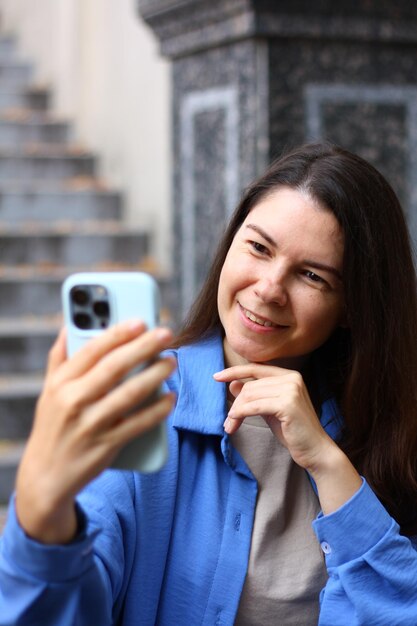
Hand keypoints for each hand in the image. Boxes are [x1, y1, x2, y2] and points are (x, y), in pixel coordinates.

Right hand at [16, 320, 175, 542]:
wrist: (45, 477)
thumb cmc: (52, 426)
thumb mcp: (48, 391)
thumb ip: (60, 357)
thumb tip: (68, 325)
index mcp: (61, 383)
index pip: (91, 350)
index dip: (117, 333)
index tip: (139, 321)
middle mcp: (73, 401)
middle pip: (114, 367)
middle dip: (143, 347)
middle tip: (166, 334)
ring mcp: (90, 424)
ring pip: (130, 393)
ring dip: (155, 375)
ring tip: (171, 361)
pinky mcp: (106, 445)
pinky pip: (138, 423)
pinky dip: (157, 410)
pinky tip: (170, 398)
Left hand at [214, 363, 361, 513]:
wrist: (315, 450)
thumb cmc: (293, 431)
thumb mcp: (269, 410)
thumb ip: (255, 395)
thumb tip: (233, 384)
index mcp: (289, 376)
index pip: (256, 368)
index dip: (234, 371)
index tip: (216, 377)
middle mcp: (292, 378)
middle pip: (250, 385)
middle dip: (235, 404)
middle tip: (228, 422)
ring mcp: (291, 390)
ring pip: (250, 395)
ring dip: (236, 412)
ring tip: (230, 426)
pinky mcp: (288, 404)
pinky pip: (255, 406)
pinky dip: (241, 413)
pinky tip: (235, 421)